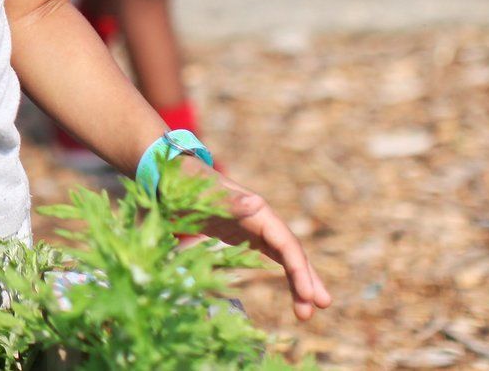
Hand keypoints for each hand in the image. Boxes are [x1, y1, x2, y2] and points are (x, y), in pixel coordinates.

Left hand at [179, 157, 331, 320]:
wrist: (168, 174)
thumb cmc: (183, 183)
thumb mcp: (201, 191)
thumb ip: (227, 200)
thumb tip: (256, 204)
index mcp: (255, 209)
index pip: (285, 242)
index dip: (298, 268)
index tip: (308, 294)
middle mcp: (261, 218)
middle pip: (291, 251)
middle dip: (306, 279)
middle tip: (320, 307)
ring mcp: (255, 228)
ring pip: (286, 256)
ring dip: (300, 282)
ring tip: (308, 312)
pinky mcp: (246, 236)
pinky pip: (272, 257)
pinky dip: (285, 276)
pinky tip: (296, 294)